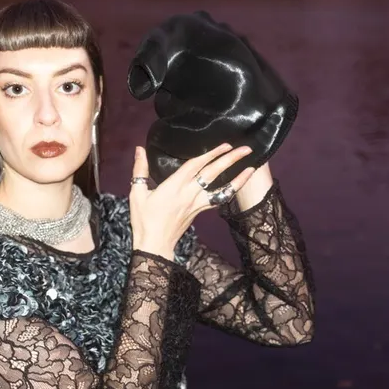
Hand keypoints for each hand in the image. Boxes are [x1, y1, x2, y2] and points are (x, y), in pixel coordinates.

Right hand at [129, 143, 255, 259]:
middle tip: (245, 148)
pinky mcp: (200, 211)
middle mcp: (189, 194)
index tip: (224, 144)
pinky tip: (238, 185)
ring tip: (252, 167)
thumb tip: (139, 149)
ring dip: (238, 177)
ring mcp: (197, 204)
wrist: (155, 244)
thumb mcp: (137, 194)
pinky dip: (230, 191)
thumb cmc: (144, 220)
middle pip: (213, 173)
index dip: (211, 153)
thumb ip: (139, 170)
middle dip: (230, 159)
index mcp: (174, 186)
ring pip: (222, 188)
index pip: (196, 165)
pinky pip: (219, 200)